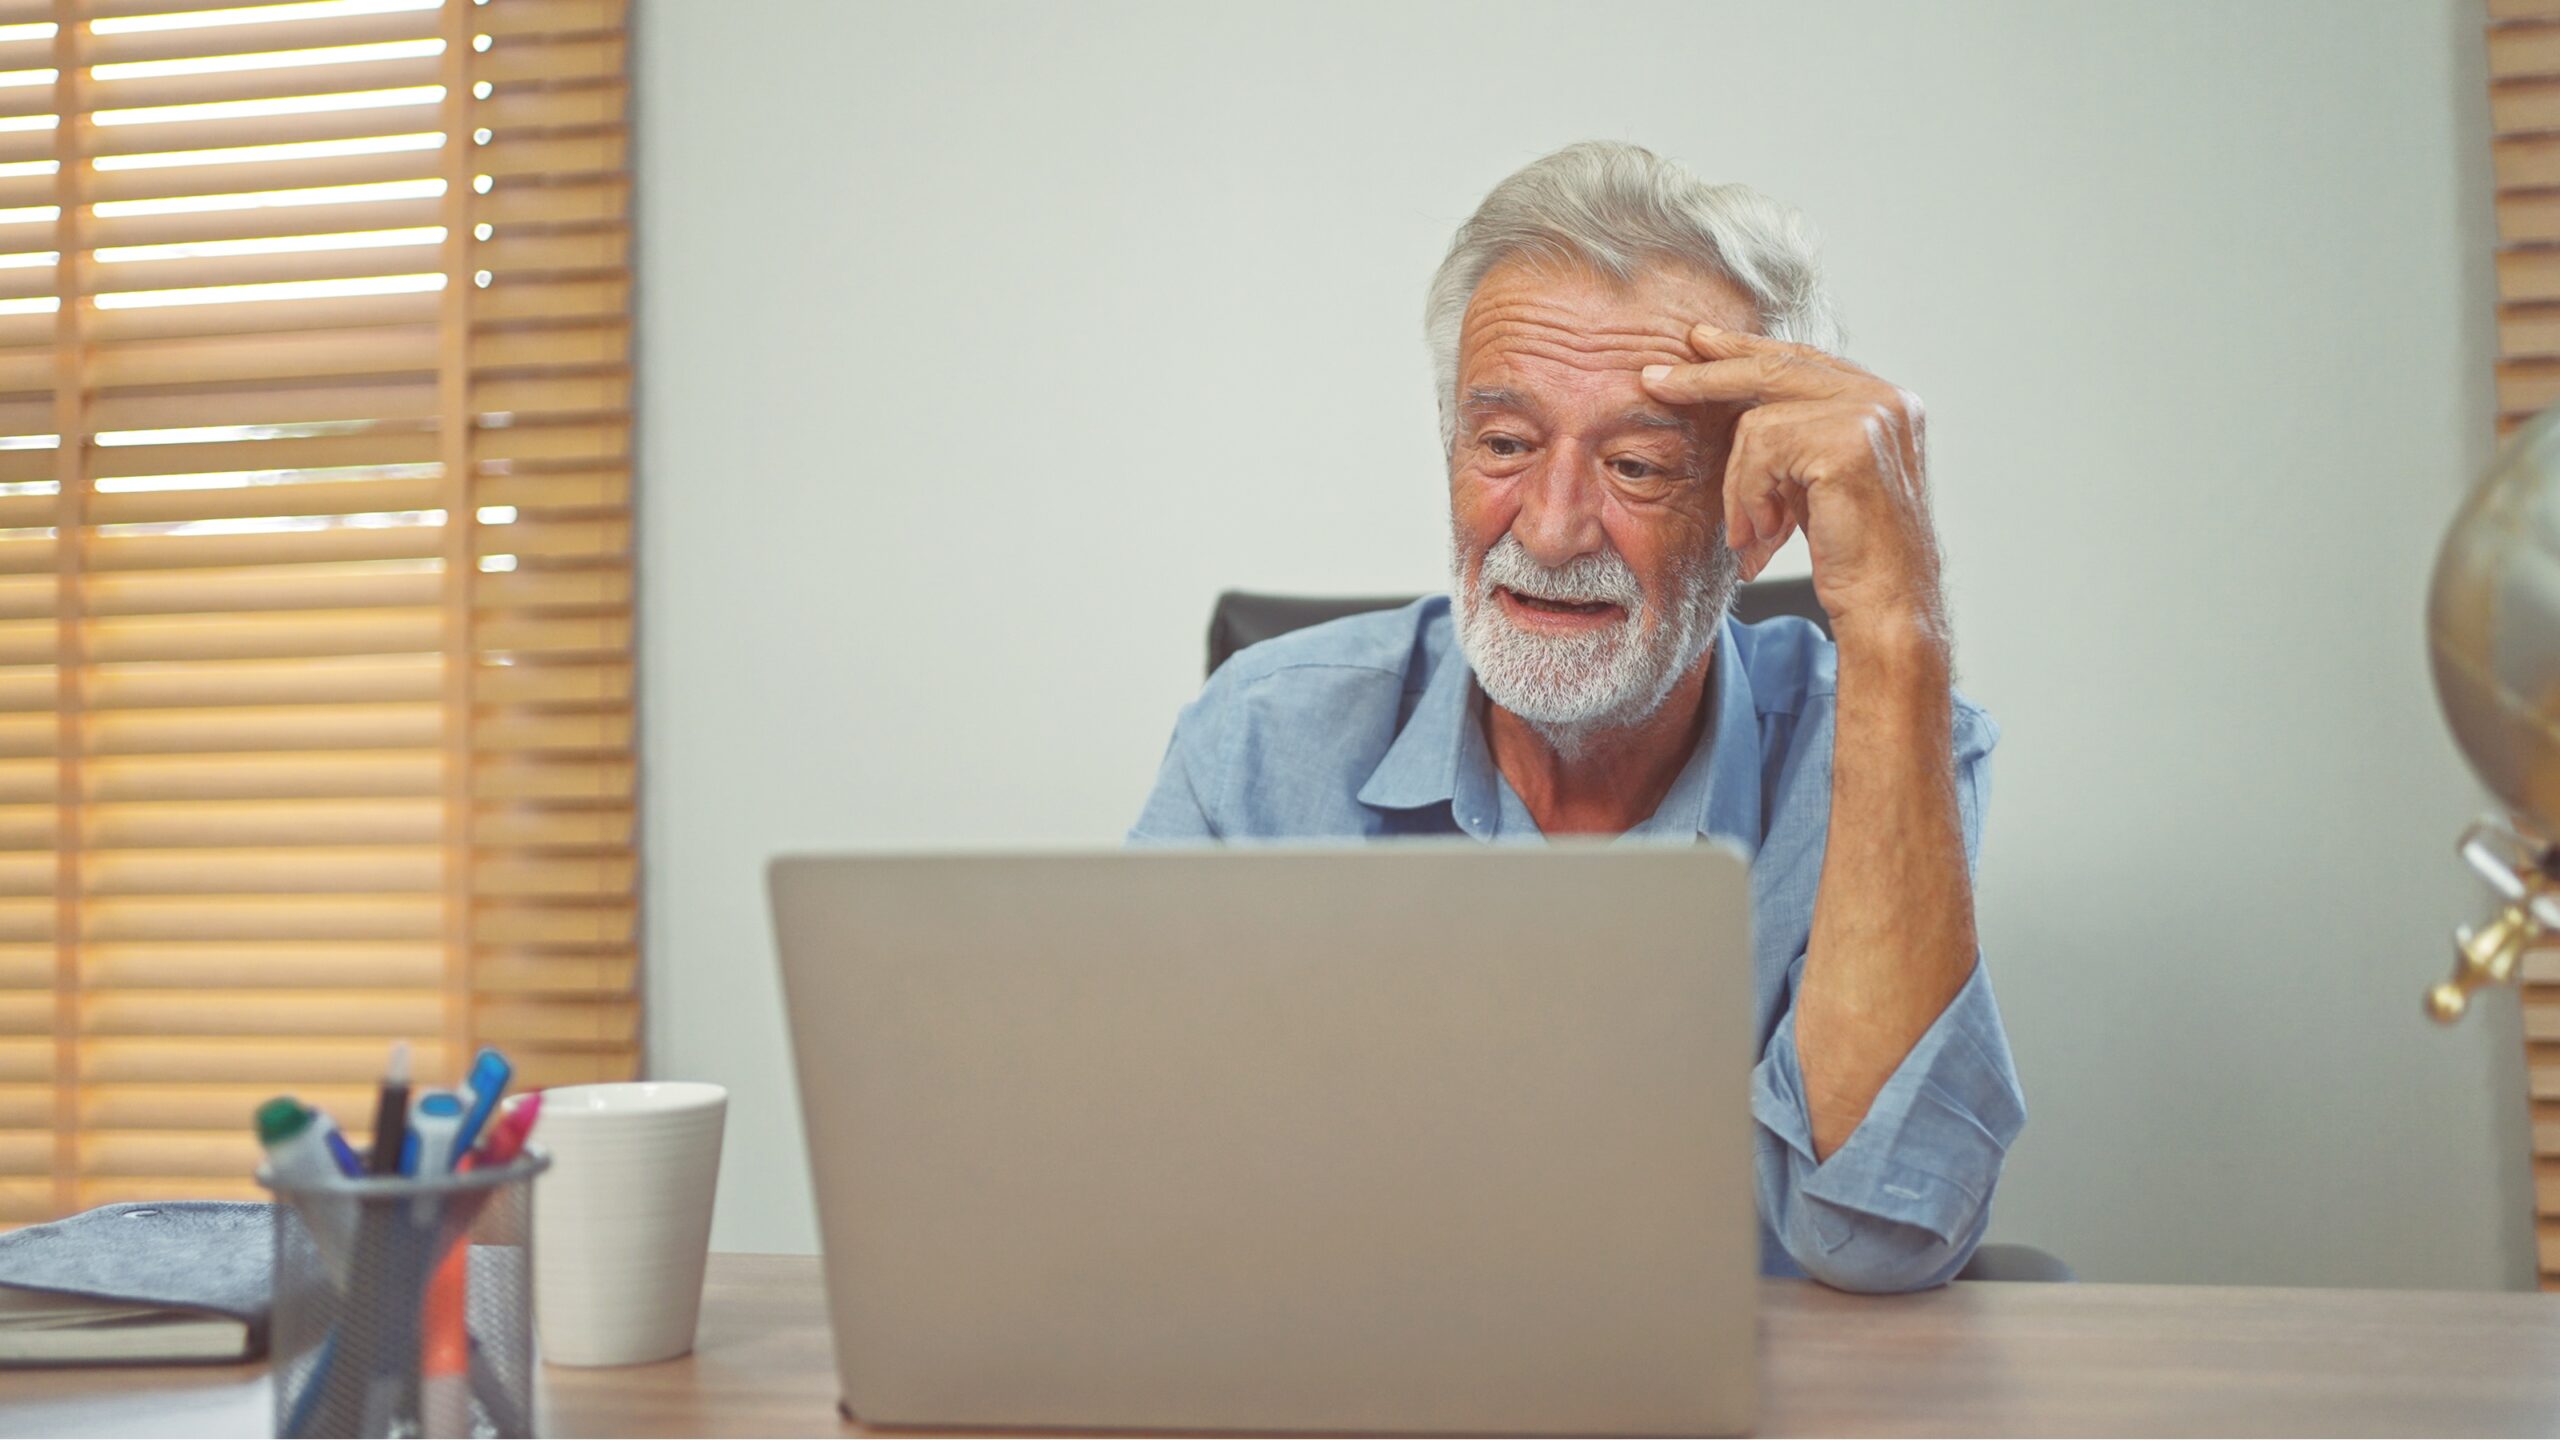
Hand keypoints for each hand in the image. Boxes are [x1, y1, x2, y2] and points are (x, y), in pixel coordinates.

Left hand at [1640, 323, 1943, 645]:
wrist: (1886, 607)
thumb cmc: (1851, 558)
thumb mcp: (1814, 485)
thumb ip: (1791, 442)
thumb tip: (1733, 411)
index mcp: (1885, 403)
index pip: (1803, 361)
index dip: (1747, 351)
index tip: (1701, 344)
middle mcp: (1887, 399)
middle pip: (1776, 367)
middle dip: (1708, 375)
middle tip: (1655, 379)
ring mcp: (1872, 415)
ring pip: (1757, 423)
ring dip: (1739, 486)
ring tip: (1751, 533)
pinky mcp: (1848, 443)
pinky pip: (1761, 448)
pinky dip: (1749, 496)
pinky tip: (1767, 534)